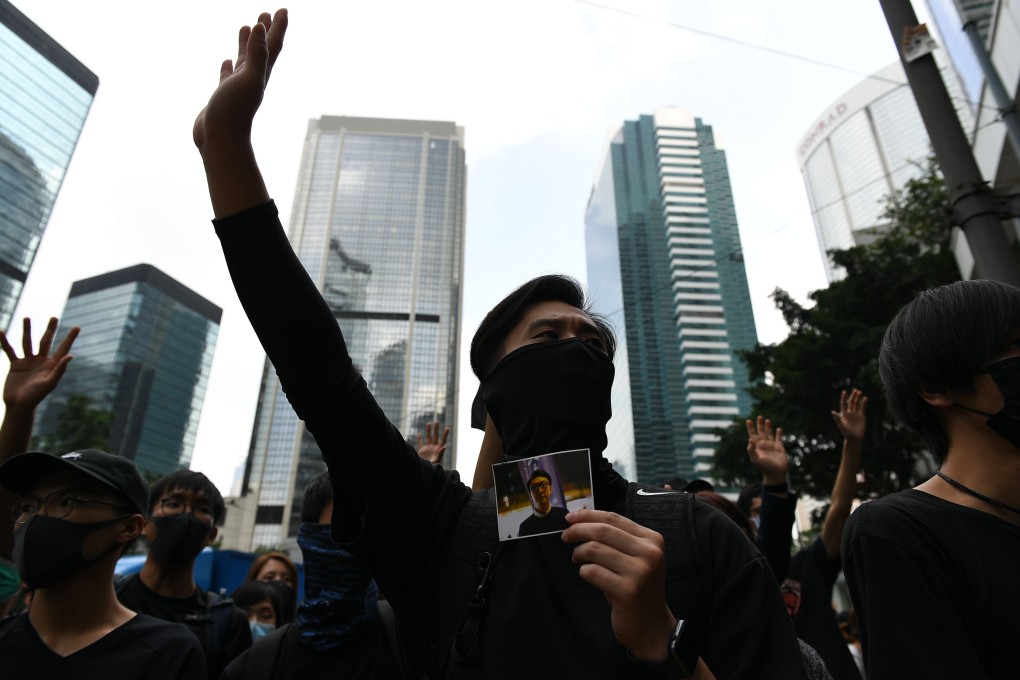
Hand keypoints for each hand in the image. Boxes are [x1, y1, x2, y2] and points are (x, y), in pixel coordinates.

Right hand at [0, 318, 78, 411]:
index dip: (70, 338)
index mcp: (52, 365)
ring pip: (27, 342)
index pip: (63, 348)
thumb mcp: (49, 383)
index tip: (77, 327)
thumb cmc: (36, 396)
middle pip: (46, 341)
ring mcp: (28, 361)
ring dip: (27, 330)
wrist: (19, 405)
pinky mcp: (15, 365)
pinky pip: (10, 350)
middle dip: (50, 330)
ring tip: (27, 318)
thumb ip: (59, 369)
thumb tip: (71, 356)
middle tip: (54, 317)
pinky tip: (1, 331)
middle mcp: (41, 361)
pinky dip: (5, 341)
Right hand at [193, 9, 287, 153]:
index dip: (278, 27)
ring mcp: (237, 88)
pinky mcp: (223, 96)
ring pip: (244, 60)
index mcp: (260, 74)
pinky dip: (229, 66)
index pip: (272, 45)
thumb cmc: (234, 112)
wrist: (220, 140)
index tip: (283, 9)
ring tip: (246, 27)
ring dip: (246, 44)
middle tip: (266, 13)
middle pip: (261, 50)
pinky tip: (227, 61)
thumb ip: (257, 54)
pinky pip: (228, 76)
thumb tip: (262, 28)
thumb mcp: (248, 79)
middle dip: (265, 31)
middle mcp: (252, 79)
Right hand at [416, 421, 448, 463]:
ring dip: (428, 431)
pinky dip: (419, 438)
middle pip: (435, 436)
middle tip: (436, 422)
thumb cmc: (433, 467)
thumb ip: (441, 453)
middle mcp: (434, 447)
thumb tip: (445, 446)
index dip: (445, 434)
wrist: (425, 470)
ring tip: (428, 423)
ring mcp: (428, 448)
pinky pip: (420, 443)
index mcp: (438, 449)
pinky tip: (419, 433)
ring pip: (428, 437)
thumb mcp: (437, 459)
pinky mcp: (422, 451)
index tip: (447, 428)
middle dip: (436, 429)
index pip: (443, 440)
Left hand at [562, 509, 675, 662]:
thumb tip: (583, 517)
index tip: (570, 517)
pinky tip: (587, 575)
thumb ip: (616, 537)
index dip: (588, 515)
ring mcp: (640, 572)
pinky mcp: (628, 591)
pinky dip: (584, 571)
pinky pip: (593, 572)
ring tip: (577, 559)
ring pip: (595, 549)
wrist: (651, 625)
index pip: (614, 518)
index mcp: (652, 539)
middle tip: (566, 536)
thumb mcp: (635, 557)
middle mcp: (649, 553)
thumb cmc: (637, 588)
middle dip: (578, 530)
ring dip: (579, 553)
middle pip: (603, 531)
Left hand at [746, 415, 786, 484]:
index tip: (748, 420)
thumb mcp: (756, 459)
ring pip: (769, 434)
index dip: (750, 428)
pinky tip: (779, 429)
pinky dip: (778, 434)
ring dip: (768, 427)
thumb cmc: (765, 467)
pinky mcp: (780, 449)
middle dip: (760, 425)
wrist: (776, 474)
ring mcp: (772, 446)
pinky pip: (779, 439)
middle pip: (761, 432)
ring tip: (767, 420)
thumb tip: (750, 439)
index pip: (752, 435)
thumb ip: (751, 450)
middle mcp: (764, 445)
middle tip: (759, 416)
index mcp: (757, 447)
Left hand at [832, 389, 866, 441]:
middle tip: (855, 390)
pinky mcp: (861, 416)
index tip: (844, 391)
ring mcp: (856, 414)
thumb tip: (832, 412)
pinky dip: (864, 403)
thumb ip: (837, 418)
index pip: (843, 403)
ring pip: (857, 404)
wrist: (854, 438)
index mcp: (844, 414)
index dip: (843, 398)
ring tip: (860, 392)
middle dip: (853, 396)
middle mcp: (849, 412)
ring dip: (858, 398)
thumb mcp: (841, 425)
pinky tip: (865, 398)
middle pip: (851, 402)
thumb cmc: (846, 433)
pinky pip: (862, 408)